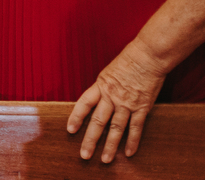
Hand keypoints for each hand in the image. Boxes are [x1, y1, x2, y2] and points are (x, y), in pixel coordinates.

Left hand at [67, 36, 169, 162]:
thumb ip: (102, 88)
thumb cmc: (127, 61)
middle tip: (84, 155)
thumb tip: (97, 99)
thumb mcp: (108, 72)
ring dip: (111, 146)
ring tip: (105, 159)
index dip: (76, 117)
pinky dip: (133, 141)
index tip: (69, 130)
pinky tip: (128, 152)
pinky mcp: (142, 107)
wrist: (147, 57)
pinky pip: (136, 127)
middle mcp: (111, 96)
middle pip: (98, 121)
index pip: (83, 104)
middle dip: (90, 139)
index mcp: (100, 86)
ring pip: (116, 128)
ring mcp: (127, 103)